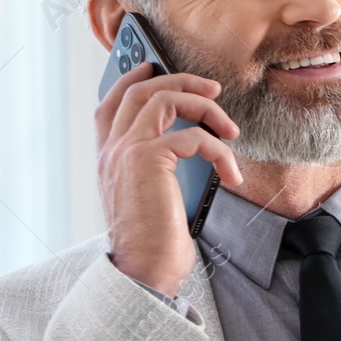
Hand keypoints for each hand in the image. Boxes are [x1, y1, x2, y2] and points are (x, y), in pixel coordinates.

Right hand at [96, 62, 243, 296]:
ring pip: (163, 100)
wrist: (144, 273)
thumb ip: (158, 171)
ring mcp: (125, 152)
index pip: (110, 105)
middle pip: (139, 91)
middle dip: (179, 81)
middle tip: (213, 90)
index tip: (154, 67)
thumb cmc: (154, 246)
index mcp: (108, 160)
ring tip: (230, 128)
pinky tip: (232, 174)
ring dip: (204, 107)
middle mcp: (111, 151)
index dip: (131, 79)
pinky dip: (219, 150)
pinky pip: (192, 136)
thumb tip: (190, 148)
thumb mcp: (153, 200)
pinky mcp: (148, 160)